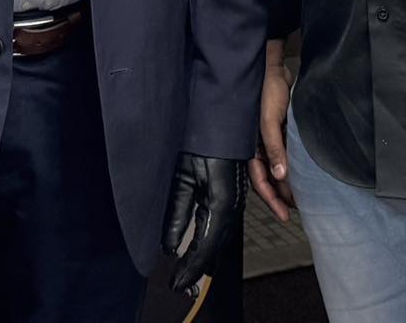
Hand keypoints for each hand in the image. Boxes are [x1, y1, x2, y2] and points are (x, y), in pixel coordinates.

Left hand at [161, 153, 246, 294]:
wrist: (222, 122)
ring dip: (206, 260)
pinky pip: (224, 230)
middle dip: (197, 269)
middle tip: (179, 284)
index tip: (176, 283)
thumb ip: (177, 214)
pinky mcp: (233, 198)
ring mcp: (236, 204)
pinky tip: (204, 252)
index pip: (205, 248)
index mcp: (220, 205)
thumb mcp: (183, 177)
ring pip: (221, 242)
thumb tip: (170, 246)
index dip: (190, 268)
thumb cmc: (204, 142)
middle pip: (215, 249)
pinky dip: (213, 246)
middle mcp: (232, 208)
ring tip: (189, 275)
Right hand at [248, 42, 294, 221]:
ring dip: (289, 184)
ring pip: (280, 169)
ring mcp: (273, 141)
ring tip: (304, 199)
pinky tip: (306, 175)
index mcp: (251, 147)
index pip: (260, 180)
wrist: (278, 69)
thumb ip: (274, 148)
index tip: (285, 215)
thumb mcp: (270, 121)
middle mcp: (261, 147)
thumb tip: (280, 176)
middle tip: (296, 211)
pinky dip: (295, 168)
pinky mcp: (283, 134)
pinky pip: (288, 156)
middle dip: (281, 196)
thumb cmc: (269, 92)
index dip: (272, 199)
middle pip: (270, 179)